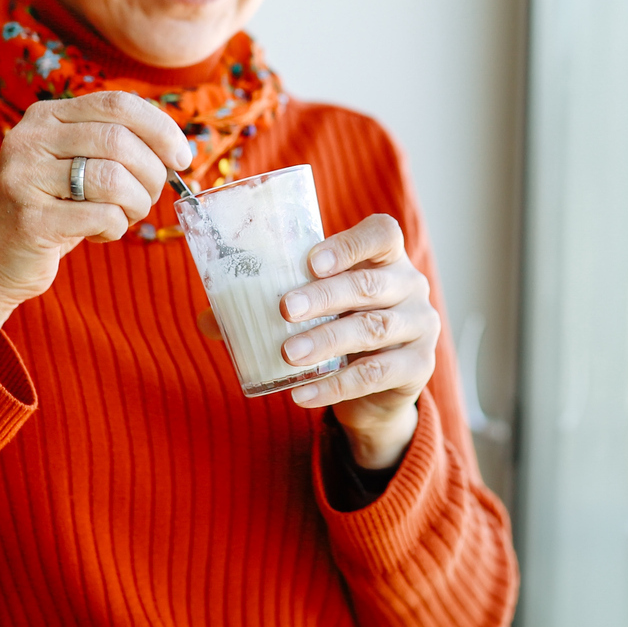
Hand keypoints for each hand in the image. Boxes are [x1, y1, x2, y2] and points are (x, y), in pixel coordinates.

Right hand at [0, 92, 191, 356]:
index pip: (118, 104)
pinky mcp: (29, 219)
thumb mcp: (75, 164)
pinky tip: (100, 233)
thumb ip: (114, 145)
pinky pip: (101, 216)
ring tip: (125, 217)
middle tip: (151, 198)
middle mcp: (29, 138)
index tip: (182, 157)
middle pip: (120, 141)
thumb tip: (178, 149)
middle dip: (152, 173)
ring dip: (136, 204)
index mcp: (45, 115)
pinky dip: (115, 228)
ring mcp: (24, 177)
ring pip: (114, 178)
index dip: (160, 128)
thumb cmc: (51, 210)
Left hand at [279, 214, 438, 470]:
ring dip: (326, 340)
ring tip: (288, 353)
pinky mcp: (418, 367)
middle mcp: (411, 286)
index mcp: (387, 257)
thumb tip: (207, 317)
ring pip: (372, 329)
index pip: (383, 234)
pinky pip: (375, 375)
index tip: (311, 260)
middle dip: (324, 296)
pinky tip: (302, 392)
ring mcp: (420, 326)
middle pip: (370, 284)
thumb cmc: (340, 327)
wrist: (377, 387)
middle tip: (284, 308)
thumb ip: (269, 305)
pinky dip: (335, 384)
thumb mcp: (315, 309)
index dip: (350, 244)